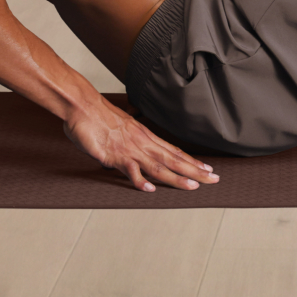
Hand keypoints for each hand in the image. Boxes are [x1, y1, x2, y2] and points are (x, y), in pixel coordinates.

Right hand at [64, 100, 219, 191]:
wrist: (83, 106)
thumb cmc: (99, 117)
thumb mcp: (122, 129)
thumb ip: (130, 142)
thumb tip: (134, 152)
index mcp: (146, 137)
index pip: (174, 151)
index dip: (192, 162)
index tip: (207, 169)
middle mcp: (142, 143)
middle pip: (173, 160)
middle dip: (195, 171)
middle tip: (213, 179)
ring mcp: (130, 149)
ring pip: (158, 166)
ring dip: (176, 177)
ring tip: (193, 186)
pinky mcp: (115, 155)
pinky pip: (130, 170)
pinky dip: (140, 181)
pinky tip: (150, 190)